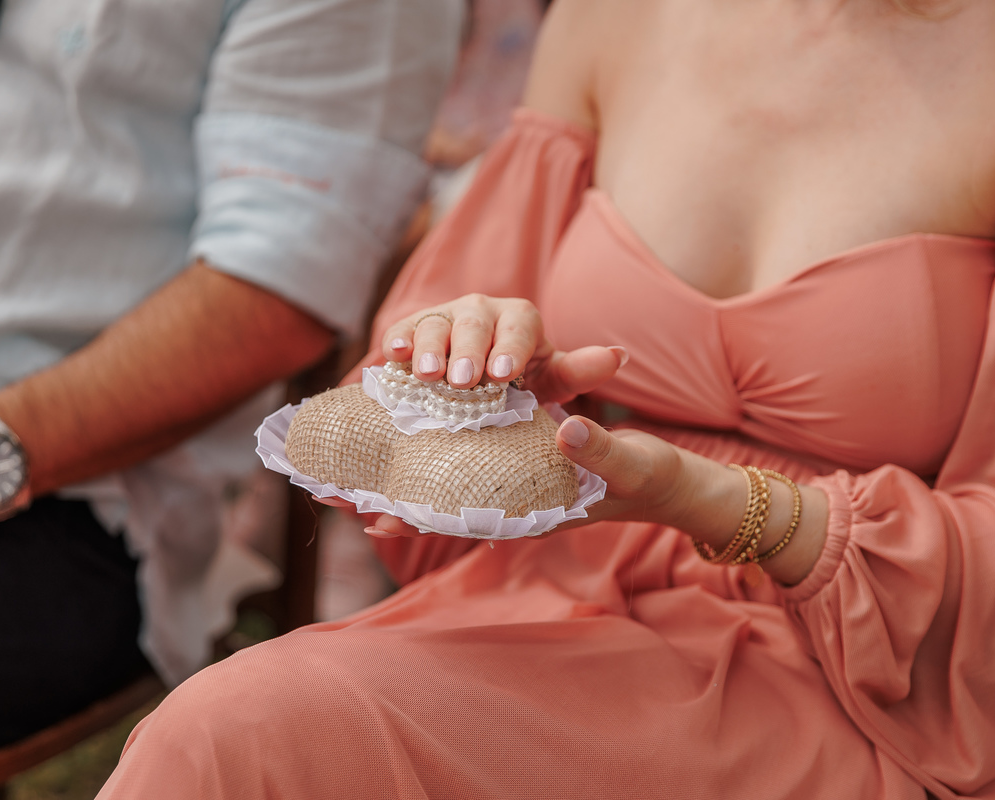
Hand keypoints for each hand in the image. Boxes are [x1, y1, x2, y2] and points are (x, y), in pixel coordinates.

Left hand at [361, 414, 691, 538]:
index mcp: (536, 508)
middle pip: (441, 505)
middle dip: (390, 501)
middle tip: (334, 495)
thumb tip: (568, 429)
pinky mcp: (515, 463)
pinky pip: (465, 469)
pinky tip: (395, 452)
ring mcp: (512, 484)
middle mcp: (513, 500)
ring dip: (399, 484)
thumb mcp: (630, 463)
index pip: (468, 516)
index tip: (369, 512)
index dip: (419, 514)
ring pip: (445, 487)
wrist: (660, 481)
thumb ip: (600, 450)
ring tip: (343, 480)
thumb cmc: (647, 477)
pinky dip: (428, 463)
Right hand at [380, 294, 627, 404]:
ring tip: (428, 375)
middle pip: (474, 322)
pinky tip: (391, 356)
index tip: (503, 375)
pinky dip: (397, 341)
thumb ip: (581, 370)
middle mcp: (481, 309)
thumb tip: (619, 356)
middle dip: (468, 350)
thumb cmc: (520, 382)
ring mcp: (445, 316)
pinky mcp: (413, 329)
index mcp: (520, 318)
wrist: (477, 384)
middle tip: (462, 381)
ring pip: (436, 323)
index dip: (509, 348)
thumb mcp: (552, 379)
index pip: (518, 326)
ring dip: (430, 347)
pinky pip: (404, 330)